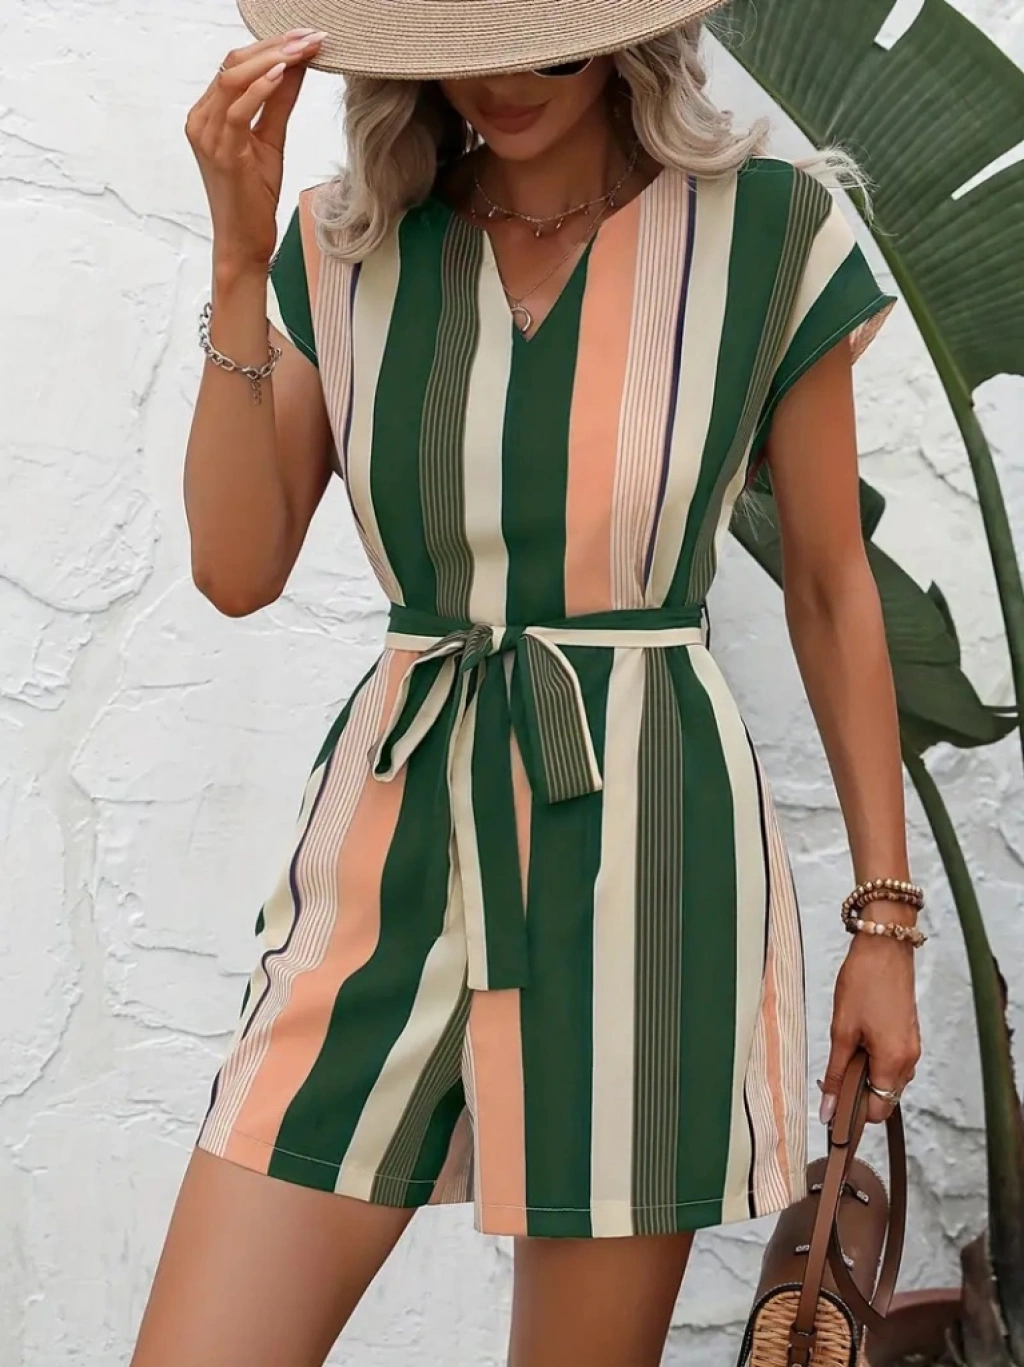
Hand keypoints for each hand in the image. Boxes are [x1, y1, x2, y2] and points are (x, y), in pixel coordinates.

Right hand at [185, 29, 326, 273]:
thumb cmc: (254, 196)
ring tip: (304, 49)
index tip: (305, 36)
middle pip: (233, 63)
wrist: (245, 241)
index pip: (236, 64)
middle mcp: (202, 120)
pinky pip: (238, 110)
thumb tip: (296, 65)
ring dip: (272, 59)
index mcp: (209, 114)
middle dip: (275, 45)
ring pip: (234, 79)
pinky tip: (284, 74)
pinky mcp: (223, 153)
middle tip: (310, 36)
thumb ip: (278, 102)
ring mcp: (208, 136)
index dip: (270, 45)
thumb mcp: (271, 140)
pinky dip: (262, 88)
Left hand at [821, 905, 921, 1125]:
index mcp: (893, 1062)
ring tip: (845, 1047)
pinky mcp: (909, 1035)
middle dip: (858, 1092)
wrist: (884, 949)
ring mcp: (912, 1047)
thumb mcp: (841, 1031)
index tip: (831, 1102)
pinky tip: (857, 1040)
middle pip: (884, 1097)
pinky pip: (892, 1062)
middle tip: (833, 1071)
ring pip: (887, 1079)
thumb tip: (829, 1110)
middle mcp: (909, 1060)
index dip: (853, 1112)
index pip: (877, 1110)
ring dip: (866, 1074)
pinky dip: (874, 1060)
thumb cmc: (862, 983)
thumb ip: (836, 1074)